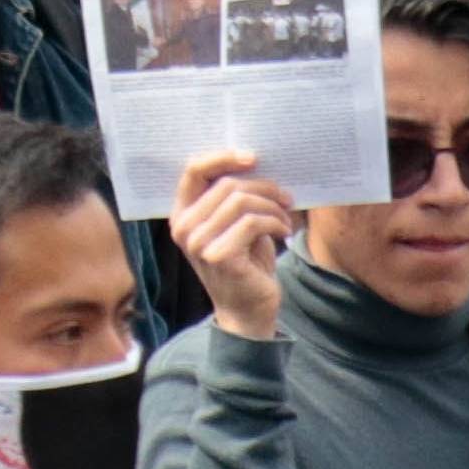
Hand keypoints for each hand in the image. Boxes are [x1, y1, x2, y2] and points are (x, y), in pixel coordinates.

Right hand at [167, 150, 293, 338]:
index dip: (223, 158)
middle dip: (263, 187)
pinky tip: (285, 232)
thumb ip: (232, 199)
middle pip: (226, 185)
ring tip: (285, 218)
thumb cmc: (245, 263)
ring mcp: (198, 243)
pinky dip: (276, 223)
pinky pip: (253, 223)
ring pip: (242, 202)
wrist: (248, 311)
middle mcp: (183, 227)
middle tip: (286, 197)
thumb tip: (256, 164)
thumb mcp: (234, 226)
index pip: (193, 171)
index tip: (253, 157)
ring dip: (272, 206)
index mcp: (181, 215)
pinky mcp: (219, 256)